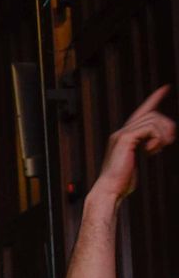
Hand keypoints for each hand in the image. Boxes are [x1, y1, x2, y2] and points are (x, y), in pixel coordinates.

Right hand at [90, 85, 173, 199]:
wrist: (109, 189)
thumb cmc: (121, 181)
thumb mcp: (134, 162)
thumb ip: (142, 149)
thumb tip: (155, 144)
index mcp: (124, 136)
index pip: (141, 112)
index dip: (154, 99)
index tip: (165, 88)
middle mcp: (122, 131)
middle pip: (152, 114)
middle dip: (167, 126)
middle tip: (168, 142)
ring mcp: (122, 134)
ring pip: (153, 120)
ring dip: (163, 134)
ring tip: (159, 148)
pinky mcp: (125, 139)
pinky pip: (149, 128)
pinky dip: (156, 138)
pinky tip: (151, 150)